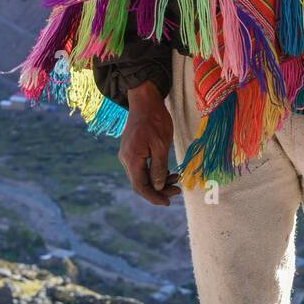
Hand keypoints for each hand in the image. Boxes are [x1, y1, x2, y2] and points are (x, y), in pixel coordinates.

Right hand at [118, 80, 181, 204]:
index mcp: (132, 158)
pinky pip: (142, 168)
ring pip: (142, 176)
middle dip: (159, 190)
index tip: (167, 202)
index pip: (140, 186)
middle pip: (140, 184)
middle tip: (178, 190)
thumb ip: (159, 167)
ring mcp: (128, 154)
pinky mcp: (132, 150)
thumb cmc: (155, 120)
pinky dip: (155, 172)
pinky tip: (168, 171)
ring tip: (177, 178)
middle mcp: (126, 159)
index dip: (154, 197)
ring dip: (158, 181)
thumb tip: (158, 186)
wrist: (145, 100)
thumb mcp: (161, 145)